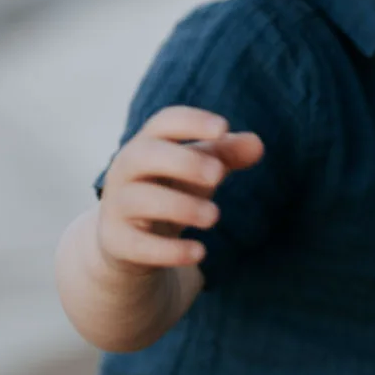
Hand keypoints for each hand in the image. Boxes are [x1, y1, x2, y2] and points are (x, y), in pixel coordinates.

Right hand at [97, 105, 263, 271]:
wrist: (127, 239)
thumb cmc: (170, 189)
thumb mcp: (197, 170)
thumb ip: (226, 155)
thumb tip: (257, 144)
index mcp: (148, 144)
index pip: (164, 122)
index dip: (192, 122)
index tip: (223, 128)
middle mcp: (126, 170)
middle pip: (145, 155)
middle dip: (183, 162)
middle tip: (218, 175)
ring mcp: (117, 205)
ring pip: (140, 200)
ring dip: (181, 206)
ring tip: (214, 216)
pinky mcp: (117, 241)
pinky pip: (137, 244)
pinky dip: (169, 250)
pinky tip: (199, 252)